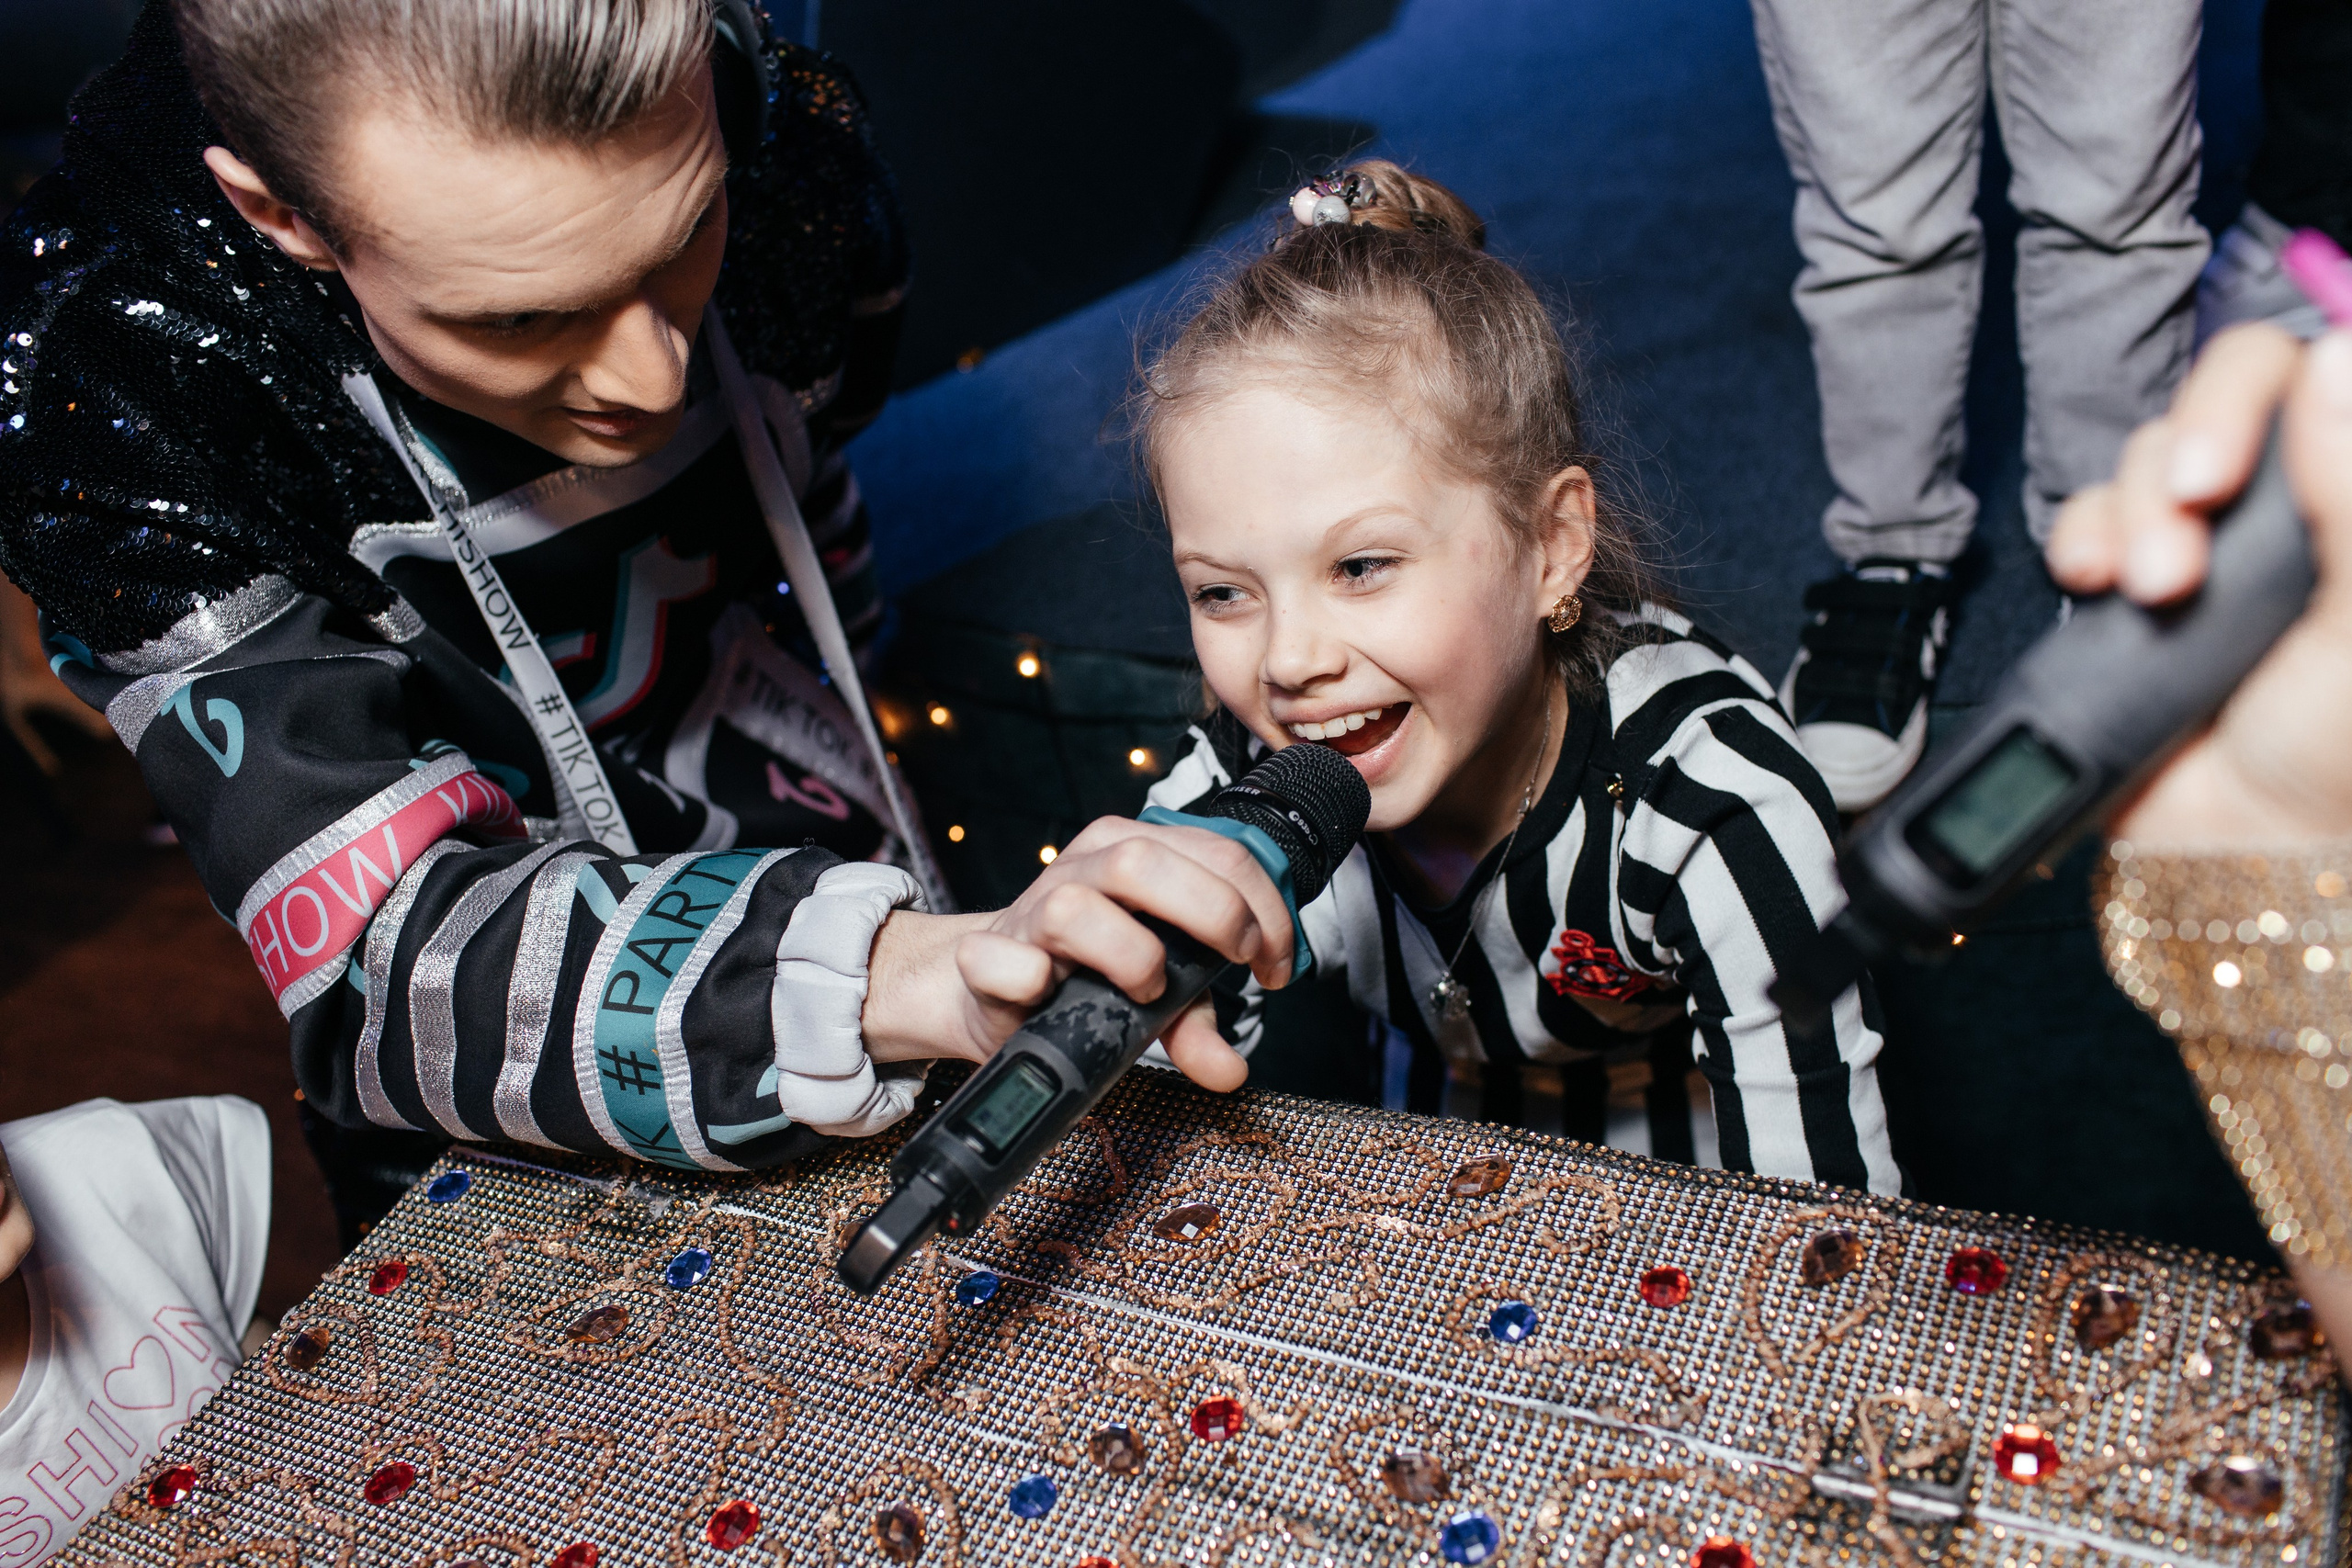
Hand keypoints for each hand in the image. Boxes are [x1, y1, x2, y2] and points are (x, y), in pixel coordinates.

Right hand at [859, 815, 1297, 1091]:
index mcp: (1134, 853)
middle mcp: (1083, 868)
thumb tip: (1229, 1069)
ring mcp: (1030, 908)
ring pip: (1075, 905)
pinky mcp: (985, 955)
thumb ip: (1194, 1020)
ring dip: (1127, 954)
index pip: (1215, 851)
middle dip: (1211, 913)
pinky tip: (1051, 992)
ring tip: (1145, 989)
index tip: (1274, 964)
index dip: (1263, 907)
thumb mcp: (1154, 993)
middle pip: (1144, 861)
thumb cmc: (1084, 978)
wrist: (991, 990)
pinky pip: (1000, 958)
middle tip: (1236, 962)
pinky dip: (1028, 977)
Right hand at [2045, 324, 2351, 848]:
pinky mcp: (2132, 579)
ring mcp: (2209, 537)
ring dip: (2132, 510)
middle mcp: (2290, 503)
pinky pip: (2089, 513)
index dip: (2258, 395)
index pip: (2318, 377)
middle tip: (2185, 529)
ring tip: (2148, 589)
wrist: (2245, 851)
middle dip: (2188, 454)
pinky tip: (2096, 580)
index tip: (2227, 465)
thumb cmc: (2340, 758)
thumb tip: (2342, 358)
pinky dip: (2081, 535)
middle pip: (2225, 395)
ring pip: (2150, 453)